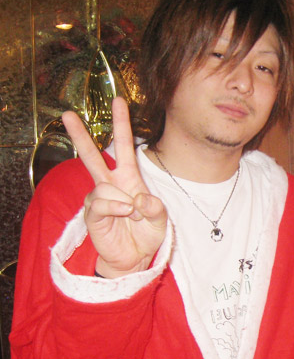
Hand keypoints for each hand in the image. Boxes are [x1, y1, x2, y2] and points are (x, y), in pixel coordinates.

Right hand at [62, 97, 166, 277]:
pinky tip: (125, 214)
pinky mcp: (92, 214)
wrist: (133, 258)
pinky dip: (116, 207)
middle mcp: (111, 184)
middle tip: (68, 114)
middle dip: (80, 135)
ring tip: (132, 213)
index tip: (118, 100)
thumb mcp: (160, 219)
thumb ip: (155, 208)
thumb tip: (138, 199)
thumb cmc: (145, 234)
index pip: (124, 146)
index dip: (121, 124)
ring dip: (123, 200)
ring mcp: (100, 198)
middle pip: (92, 155)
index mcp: (129, 178)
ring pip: (103, 185)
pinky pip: (101, 203)